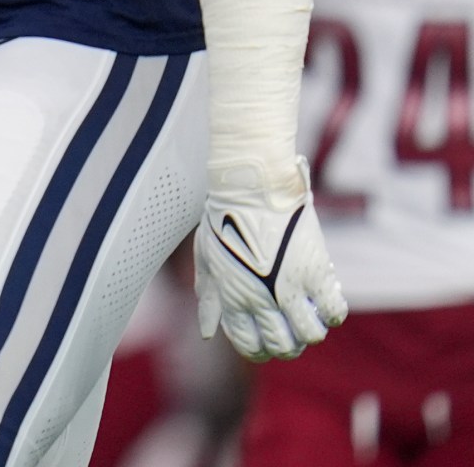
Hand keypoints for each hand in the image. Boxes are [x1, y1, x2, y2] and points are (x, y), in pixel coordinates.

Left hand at [195, 160, 346, 360]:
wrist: (250, 190)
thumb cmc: (224, 221)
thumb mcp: (207, 261)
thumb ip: (209, 300)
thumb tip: (208, 334)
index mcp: (234, 299)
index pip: (249, 345)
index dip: (259, 351)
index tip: (266, 344)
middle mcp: (262, 299)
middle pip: (283, 346)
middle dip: (288, 347)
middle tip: (291, 334)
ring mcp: (290, 288)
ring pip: (310, 335)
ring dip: (310, 332)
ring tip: (308, 318)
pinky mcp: (315, 273)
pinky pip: (333, 311)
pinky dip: (332, 314)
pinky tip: (325, 302)